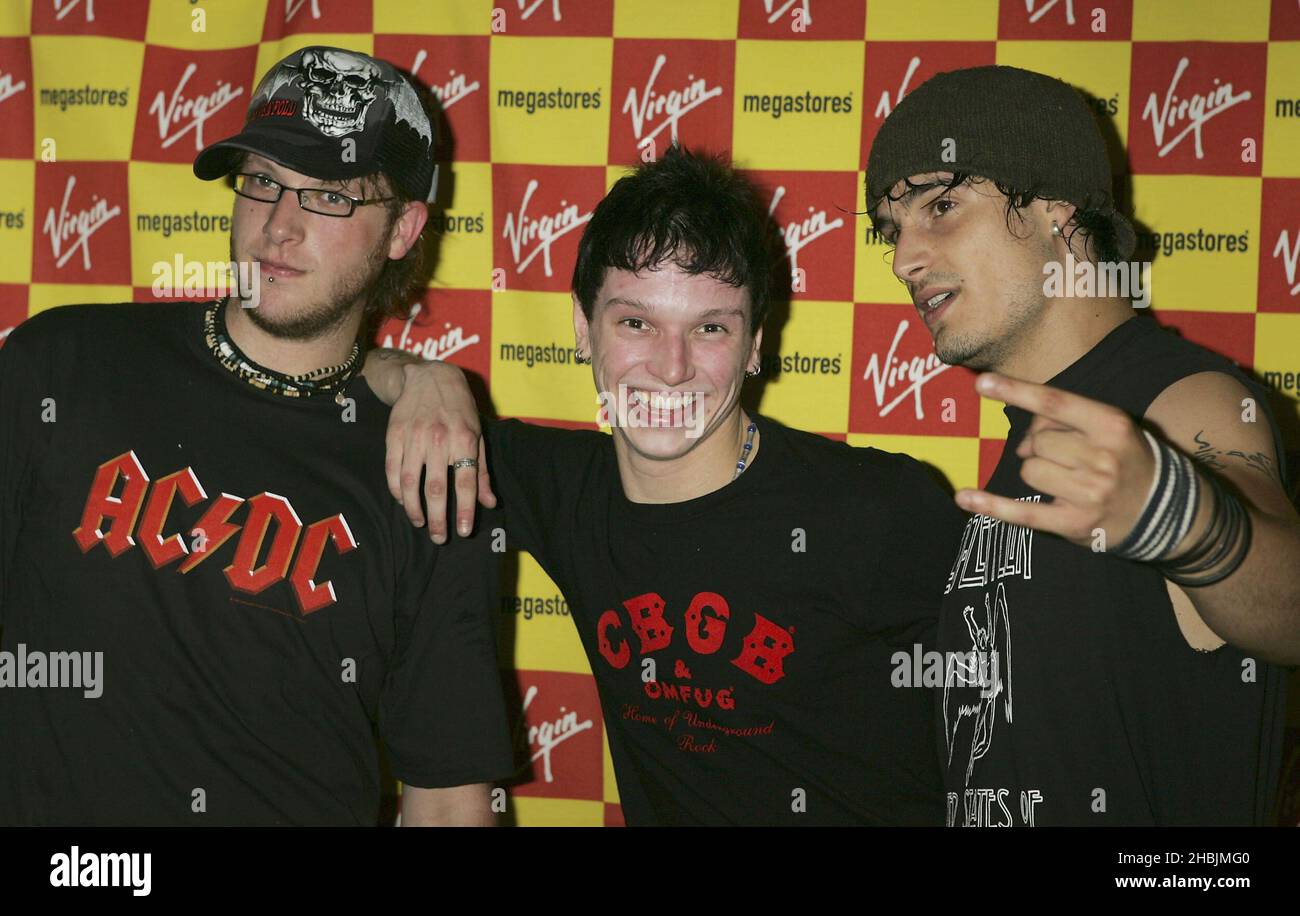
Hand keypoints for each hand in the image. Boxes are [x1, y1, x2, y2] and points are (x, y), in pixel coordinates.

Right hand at [384, 360, 495, 542]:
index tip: (463, 531)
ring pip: (409, 483)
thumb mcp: (478, 436)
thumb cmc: (460, 409)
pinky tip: (403, 502)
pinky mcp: (394, 435)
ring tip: (420, 523)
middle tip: (439, 537)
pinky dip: (396, 491)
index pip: (465, 482)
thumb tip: (490, 503)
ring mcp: (414, 437)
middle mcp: (439, 438)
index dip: (464, 510)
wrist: (429, 377)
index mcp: (464, 439)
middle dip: (437, 519)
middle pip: (435, 488)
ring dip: (414, 509)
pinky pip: (392, 470)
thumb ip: (482, 472)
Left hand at [954, 373, 1156, 548]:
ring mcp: (1089, 493)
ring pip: (1029, 471)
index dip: (1016, 391)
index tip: (982, 383)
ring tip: (1066, 481)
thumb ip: (1067, 423)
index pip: (1055, 403)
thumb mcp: (1111, 430)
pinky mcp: (1075, 523)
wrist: (1171, 512)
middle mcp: (1102, 458)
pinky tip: (964, 498)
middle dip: (1040, 446)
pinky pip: (1021, 512)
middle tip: (1064, 458)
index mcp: (1112, 425)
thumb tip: (1024, 437)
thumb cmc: (1129, 461)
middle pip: (1037, 441)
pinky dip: (991, 506)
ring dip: (1036, 473)